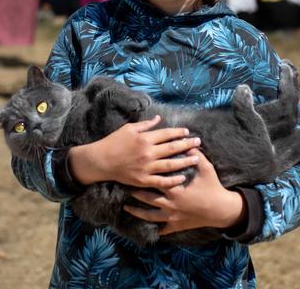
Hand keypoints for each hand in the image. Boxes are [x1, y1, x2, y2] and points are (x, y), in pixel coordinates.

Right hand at [69, 115, 200, 188]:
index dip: (178, 132)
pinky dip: (173, 180)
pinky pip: (161, 181)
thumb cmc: (113, 142)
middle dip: (187, 144)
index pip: (166, 134)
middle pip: (172, 148)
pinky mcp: (143, 180)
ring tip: (196, 158)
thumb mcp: (128, 129)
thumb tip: (158, 119)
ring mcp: (146, 167)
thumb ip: (145, 125)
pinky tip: (183, 177)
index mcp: (144, 138)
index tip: (187, 131)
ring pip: (171, 165)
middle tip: (198, 142)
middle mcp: (148, 152)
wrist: (100, 161)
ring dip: (185, 161)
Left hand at [124, 148, 246, 234]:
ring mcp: (172, 217)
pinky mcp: (176, 226)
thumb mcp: (206, 169)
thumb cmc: (213, 187)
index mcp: (175, 188)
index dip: (144, 175)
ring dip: (137, 212)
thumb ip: (196, 155)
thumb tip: (189, 142)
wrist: (221, 210)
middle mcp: (170, 203)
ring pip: (149, 216)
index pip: (155, 180)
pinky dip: (154, 228)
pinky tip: (146, 227)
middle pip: (147, 198)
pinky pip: (162, 229)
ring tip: (126, 208)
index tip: (132, 170)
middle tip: (124, 187)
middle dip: (135, 193)